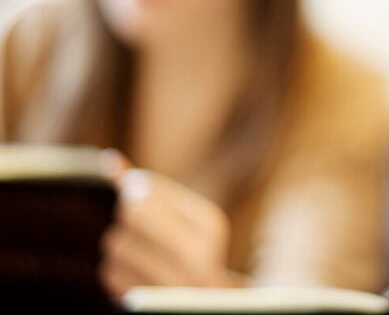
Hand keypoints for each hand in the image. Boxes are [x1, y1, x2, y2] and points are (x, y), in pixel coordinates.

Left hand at [98, 150, 236, 296]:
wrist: (207, 301)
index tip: (135, 192)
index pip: (148, 191)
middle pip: (130, 214)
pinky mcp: (144, 302)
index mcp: (209, 225)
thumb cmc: (195, 250)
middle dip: (130, 215)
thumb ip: (153, 190)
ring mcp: (169, 285)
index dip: (134, 190)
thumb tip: (107, 159)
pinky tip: (139, 273)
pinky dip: (118, 269)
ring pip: (116, 243)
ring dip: (121, 243)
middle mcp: (194, 258)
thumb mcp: (188, 216)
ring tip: (146, 252)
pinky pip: (109, 272)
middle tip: (143, 224)